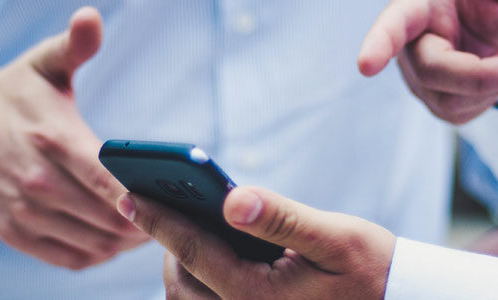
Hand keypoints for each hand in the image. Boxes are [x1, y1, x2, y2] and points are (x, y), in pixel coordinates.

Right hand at [0, 7, 147, 269]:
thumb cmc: (15, 95)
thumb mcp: (43, 64)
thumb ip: (74, 46)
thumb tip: (90, 18)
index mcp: (52, 138)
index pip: (106, 179)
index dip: (141, 198)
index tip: (170, 202)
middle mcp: (36, 181)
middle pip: (107, 218)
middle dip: (146, 222)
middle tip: (173, 217)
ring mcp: (24, 211)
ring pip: (93, 243)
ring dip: (126, 243)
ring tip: (151, 229)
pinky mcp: (15, 233)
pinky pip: (70, 258)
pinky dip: (99, 254)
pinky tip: (116, 241)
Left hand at [118, 186, 396, 299]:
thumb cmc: (370, 269)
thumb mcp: (334, 237)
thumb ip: (281, 218)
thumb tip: (230, 199)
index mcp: (256, 297)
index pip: (192, 251)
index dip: (158, 219)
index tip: (128, 195)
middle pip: (181, 282)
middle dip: (165, 245)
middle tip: (155, 207)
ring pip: (191, 299)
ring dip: (180, 265)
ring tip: (180, 228)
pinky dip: (200, 279)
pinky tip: (209, 251)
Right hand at [358, 0, 497, 123]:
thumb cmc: (492, 1)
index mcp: (418, 6)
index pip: (394, 25)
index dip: (379, 45)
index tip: (367, 66)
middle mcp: (410, 42)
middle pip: (431, 71)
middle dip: (478, 77)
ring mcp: (418, 74)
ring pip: (446, 101)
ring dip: (488, 88)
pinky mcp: (433, 98)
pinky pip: (458, 114)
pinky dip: (487, 99)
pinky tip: (491, 77)